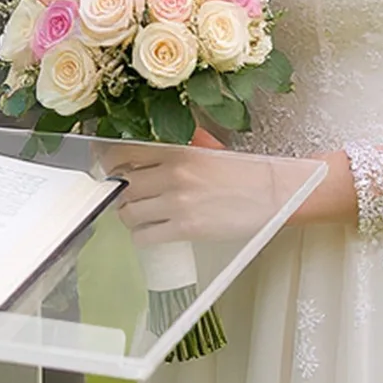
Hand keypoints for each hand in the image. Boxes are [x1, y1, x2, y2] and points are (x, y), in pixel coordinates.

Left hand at [103, 142, 309, 245]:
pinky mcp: (186, 228)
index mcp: (177, 149)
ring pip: (129, 212)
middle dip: (120, 191)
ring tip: (141, 215)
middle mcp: (172, 173)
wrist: (275, 194)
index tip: (106, 166)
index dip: (107, 160)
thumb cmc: (244, 173)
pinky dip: (143, 236)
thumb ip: (174, 146)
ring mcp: (177, 202)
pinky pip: (145, 236)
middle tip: (127, 195)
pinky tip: (152, 232)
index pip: (122, 151)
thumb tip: (142, 147)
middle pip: (122, 184)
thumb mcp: (207, 148)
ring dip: (129, 215)